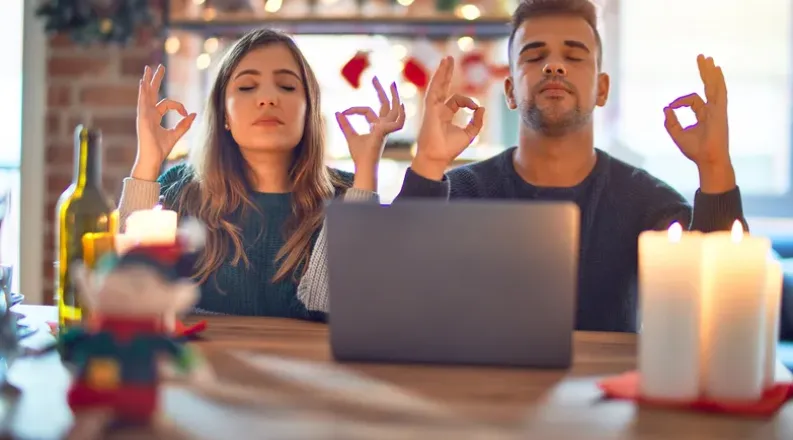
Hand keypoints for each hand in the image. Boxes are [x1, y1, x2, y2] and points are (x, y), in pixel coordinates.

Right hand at [133, 64, 196, 180]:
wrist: (152, 159)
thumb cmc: (161, 149)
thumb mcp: (176, 134)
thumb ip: (184, 124)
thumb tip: (193, 114)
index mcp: (154, 116)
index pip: (167, 103)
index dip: (179, 106)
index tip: (186, 113)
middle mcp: (148, 113)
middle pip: (151, 92)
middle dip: (155, 79)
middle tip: (159, 67)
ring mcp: (143, 115)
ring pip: (145, 94)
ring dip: (147, 81)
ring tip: (147, 69)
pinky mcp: (143, 119)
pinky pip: (142, 103)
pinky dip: (142, 92)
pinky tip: (142, 83)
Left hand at [336, 76, 404, 189]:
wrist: (362, 165)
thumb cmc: (359, 154)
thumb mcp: (350, 136)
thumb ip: (345, 124)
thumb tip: (337, 112)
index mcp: (377, 126)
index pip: (367, 111)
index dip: (354, 110)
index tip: (344, 112)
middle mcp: (384, 126)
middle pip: (386, 105)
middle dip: (381, 91)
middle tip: (375, 78)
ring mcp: (387, 128)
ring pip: (393, 109)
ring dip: (393, 96)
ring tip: (391, 83)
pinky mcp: (387, 132)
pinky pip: (397, 122)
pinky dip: (401, 115)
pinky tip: (401, 105)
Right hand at [411, 56, 484, 180]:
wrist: (438, 157)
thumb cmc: (450, 149)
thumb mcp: (469, 134)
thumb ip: (477, 121)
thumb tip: (482, 108)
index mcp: (445, 114)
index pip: (457, 100)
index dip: (469, 101)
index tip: (476, 108)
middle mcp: (438, 109)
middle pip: (442, 87)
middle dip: (447, 73)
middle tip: (449, 59)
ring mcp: (432, 108)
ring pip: (437, 85)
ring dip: (442, 72)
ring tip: (446, 58)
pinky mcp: (430, 109)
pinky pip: (434, 90)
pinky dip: (437, 79)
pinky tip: (441, 69)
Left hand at [663, 55, 734, 191]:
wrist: (707, 159)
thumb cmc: (695, 150)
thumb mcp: (678, 134)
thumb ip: (671, 122)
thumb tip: (666, 108)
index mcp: (704, 115)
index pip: (692, 100)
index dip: (679, 101)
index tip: (671, 107)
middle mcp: (712, 110)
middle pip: (708, 86)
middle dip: (704, 72)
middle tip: (701, 57)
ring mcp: (717, 109)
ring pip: (714, 86)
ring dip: (710, 72)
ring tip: (707, 58)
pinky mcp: (720, 111)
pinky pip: (720, 92)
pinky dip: (718, 80)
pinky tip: (716, 69)